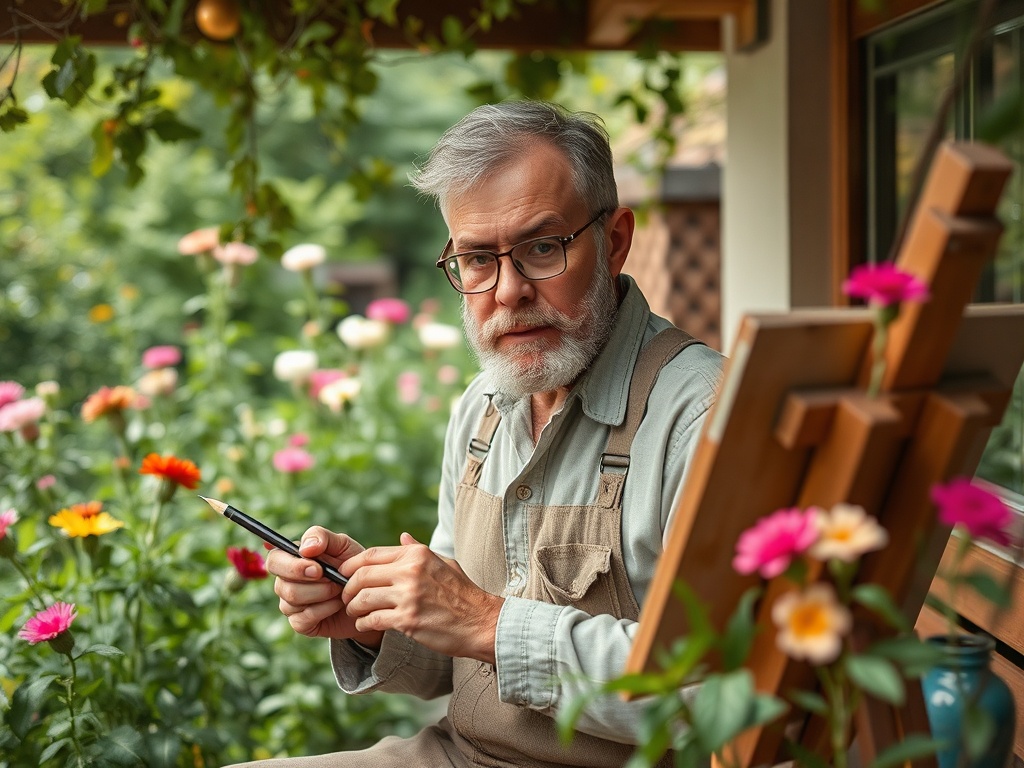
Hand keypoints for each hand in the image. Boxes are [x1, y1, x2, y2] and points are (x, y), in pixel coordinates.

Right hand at [268, 526, 383, 647]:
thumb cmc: (351, 567)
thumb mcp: (343, 545)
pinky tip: (338, 604)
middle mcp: (285, 582)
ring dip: (323, 594)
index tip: (318, 568)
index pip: (274, 559)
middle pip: (281, 585)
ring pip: (293, 601)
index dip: (292, 565)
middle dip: (309, 583)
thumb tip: (304, 548)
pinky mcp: (299, 623)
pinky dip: (326, 609)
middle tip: (333, 580)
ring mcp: (290, 604)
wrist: (366, 596)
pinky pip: (304, 617)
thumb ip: (322, 537)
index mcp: (292, 559)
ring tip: (340, 589)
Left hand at [341, 532, 503, 663]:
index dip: (351, 565)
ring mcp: (409, 596)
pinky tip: (366, 625)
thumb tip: (402, 536)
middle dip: (348, 588)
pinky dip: (363, 624)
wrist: (481, 621)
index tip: (345, 575)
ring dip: (353, 608)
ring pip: (362, 599)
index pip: (371, 554)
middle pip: (361, 576)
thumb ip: (418, 550)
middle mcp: (411, 571)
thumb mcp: (443, 562)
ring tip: (355, 613)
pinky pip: (372, 620)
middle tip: (346, 598)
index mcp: (417, 554)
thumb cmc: (463, 593)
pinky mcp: (408, 620)